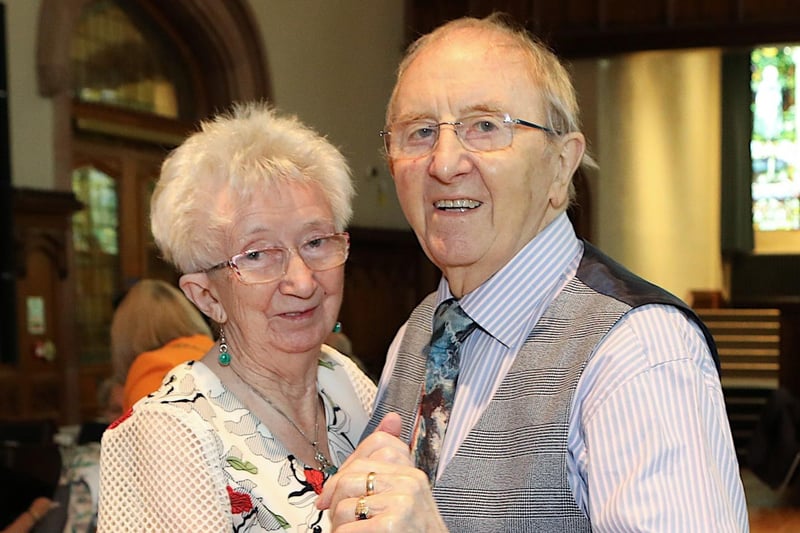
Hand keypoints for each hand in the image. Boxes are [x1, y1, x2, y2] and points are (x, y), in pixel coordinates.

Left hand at [317, 413, 447, 531]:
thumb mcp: (406, 497)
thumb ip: (391, 463)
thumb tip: (392, 419)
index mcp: (413, 474)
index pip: (374, 445)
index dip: (347, 469)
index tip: (335, 491)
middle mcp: (411, 484)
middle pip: (350, 476)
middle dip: (336, 502)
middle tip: (341, 522)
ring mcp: (403, 504)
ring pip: (343, 504)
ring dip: (338, 526)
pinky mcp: (390, 525)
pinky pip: (346, 528)